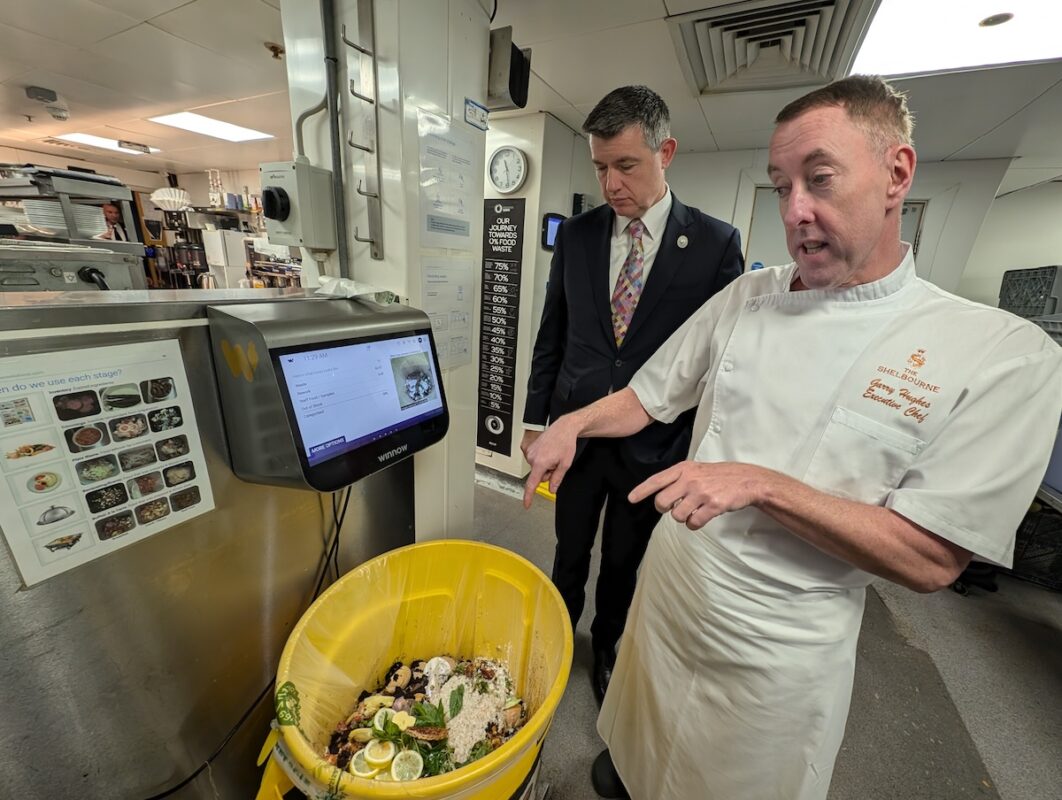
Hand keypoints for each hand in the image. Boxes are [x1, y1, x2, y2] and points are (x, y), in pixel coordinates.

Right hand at [522, 419, 577, 508]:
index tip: (527, 504)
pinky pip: (534, 460)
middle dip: (547, 472)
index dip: (529, 496)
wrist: (563, 428)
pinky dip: (542, 459)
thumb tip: (552, 489)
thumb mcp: (565, 464)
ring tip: (553, 454)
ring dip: (545, 465)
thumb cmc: (565, 443)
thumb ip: (557, 479)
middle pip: (538, 475)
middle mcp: (532, 457)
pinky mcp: (529, 448)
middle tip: (556, 462)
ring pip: (537, 468)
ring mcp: (529, 452)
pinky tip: (548, 451)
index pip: (532, 484)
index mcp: (540, 463)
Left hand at [628, 461, 768, 529]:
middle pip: (662, 502)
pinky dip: (695, 524)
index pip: (656, 480)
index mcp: (683, 469)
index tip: (631, 499)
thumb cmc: (719, 476)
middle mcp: (690, 479)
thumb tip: (661, 495)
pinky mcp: (713, 505)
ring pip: (677, 515)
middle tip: (674, 508)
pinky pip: (693, 523)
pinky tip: (702, 516)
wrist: (746, 480)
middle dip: (665, 509)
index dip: (642, 491)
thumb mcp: (696, 469)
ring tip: (694, 510)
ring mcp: (701, 492)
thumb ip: (678, 478)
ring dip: (684, 517)